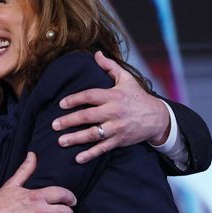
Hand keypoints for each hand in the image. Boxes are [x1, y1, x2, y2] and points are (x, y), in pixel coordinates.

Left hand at [52, 51, 170, 163]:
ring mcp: (116, 128)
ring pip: (93, 134)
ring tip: (61, 141)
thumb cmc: (138, 97)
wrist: (157, 117)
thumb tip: (96, 54)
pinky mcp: (119, 140)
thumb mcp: (126, 78)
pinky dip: (91, 154)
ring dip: (76, 138)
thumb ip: (109, 66)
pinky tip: (78, 158)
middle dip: (70, 121)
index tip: (61, 104)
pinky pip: (103, 148)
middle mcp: (113, 112)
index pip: (90, 96)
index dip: (74, 99)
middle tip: (54, 125)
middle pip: (88, 116)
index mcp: (113, 96)